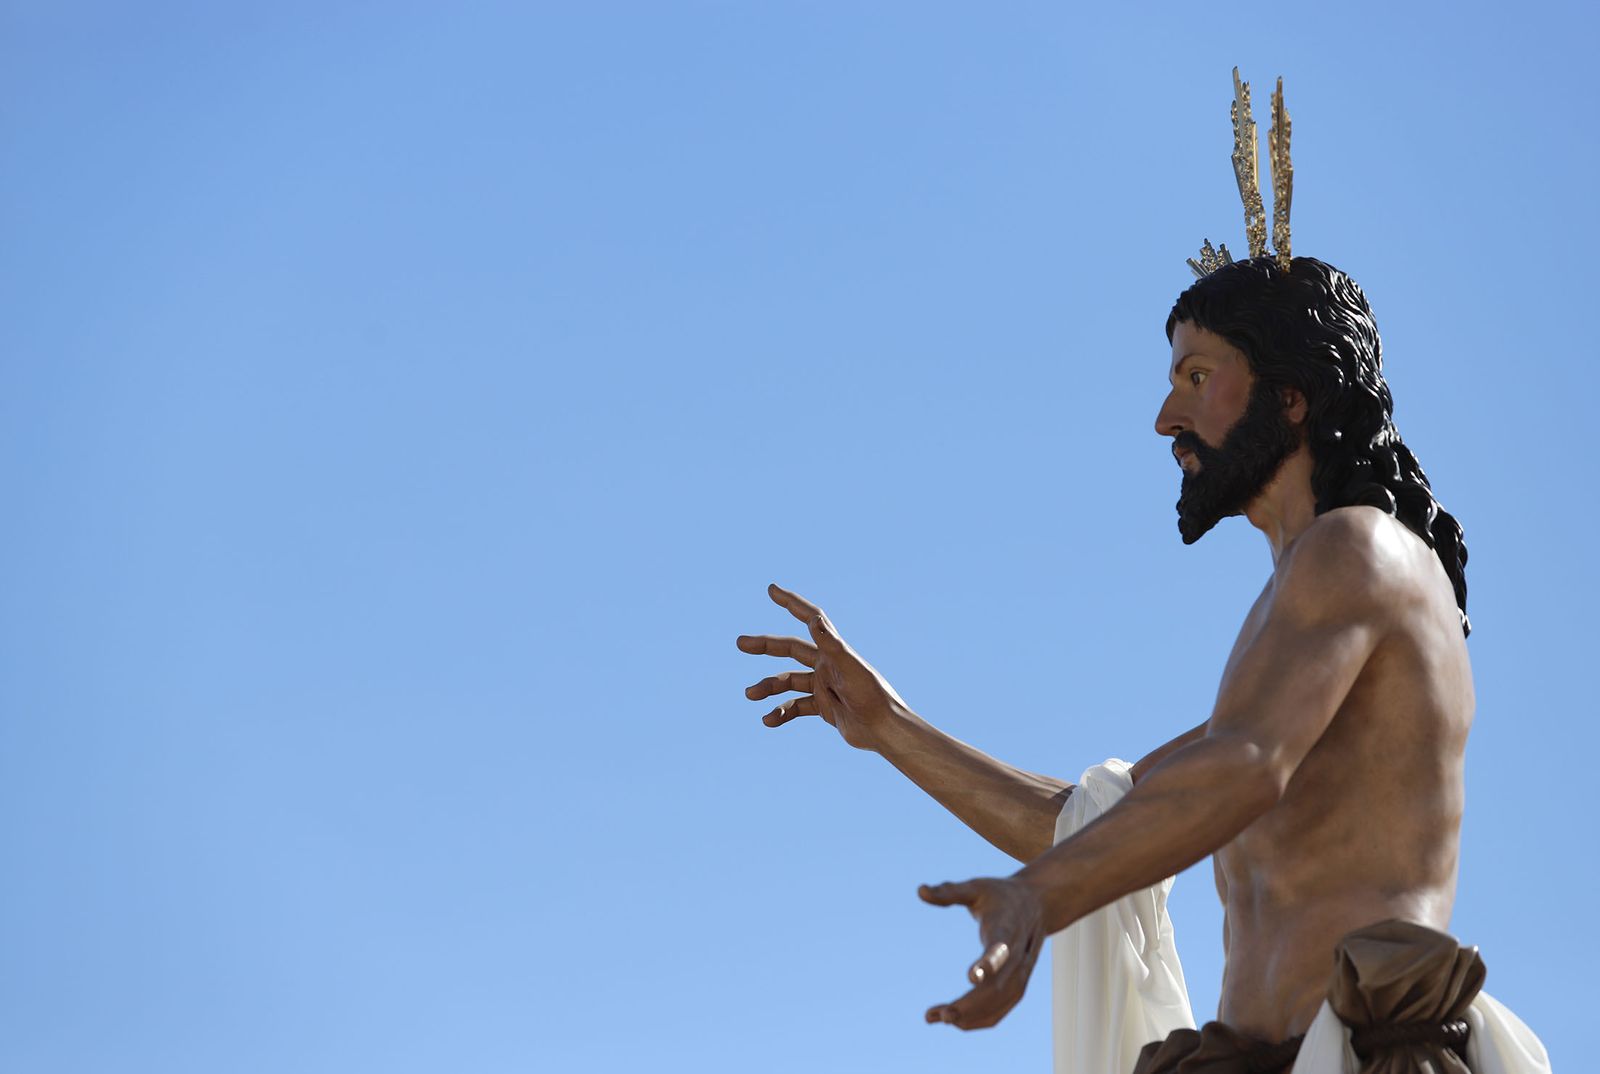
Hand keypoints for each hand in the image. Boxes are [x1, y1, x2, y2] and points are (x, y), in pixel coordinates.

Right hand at [736, 583, 911, 751]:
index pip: (810, 619)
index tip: (772, 590)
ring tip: (750, 694)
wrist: (884, 728)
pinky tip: (768, 720)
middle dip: (765, 645)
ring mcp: (824, 686)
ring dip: (768, 687)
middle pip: (790, 649)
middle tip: (741, 643)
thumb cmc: (873, 696)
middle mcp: (827, 664)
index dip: (791, 603)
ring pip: (788, 681)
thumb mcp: (851, 668)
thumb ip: (832, 645)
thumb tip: (815, 620)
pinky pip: (795, 707)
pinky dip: (780, 712)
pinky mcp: (823, 708)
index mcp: (833, 650)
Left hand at [918, 876, 1045, 1029]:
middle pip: (998, 987)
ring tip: (936, 1017)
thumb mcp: (976, 887)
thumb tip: (920, 890)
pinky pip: (1001, 1009)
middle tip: (941, 1015)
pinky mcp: (1018, 985)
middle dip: (970, 1004)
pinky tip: (953, 1020)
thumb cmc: (1000, 895)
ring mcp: (1021, 974)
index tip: (970, 977)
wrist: (1037, 903)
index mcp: (1007, 929)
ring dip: (971, 1016)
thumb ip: (949, 892)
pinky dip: (978, 1019)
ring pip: (1000, 1003)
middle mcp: (1018, 956)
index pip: (1001, 949)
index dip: (989, 963)